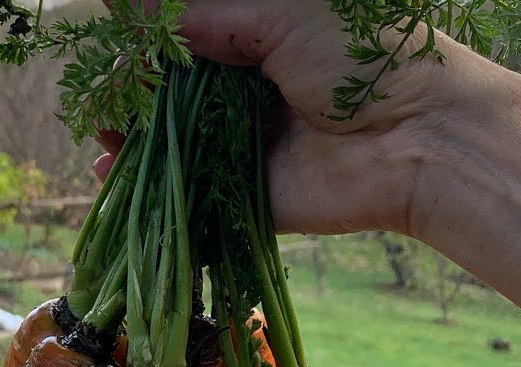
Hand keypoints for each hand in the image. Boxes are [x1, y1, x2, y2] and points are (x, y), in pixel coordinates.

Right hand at [94, 0, 505, 235]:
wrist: (420, 138)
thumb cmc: (362, 57)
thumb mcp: (278, 13)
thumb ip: (203, 15)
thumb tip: (133, 9)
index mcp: (259, 39)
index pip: (185, 38)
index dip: (145, 43)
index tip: (109, 42)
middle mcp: (247, 92)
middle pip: (171, 93)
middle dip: (130, 92)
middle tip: (101, 93)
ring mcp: (244, 145)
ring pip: (171, 143)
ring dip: (129, 137)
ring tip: (100, 131)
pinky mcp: (248, 195)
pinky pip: (189, 192)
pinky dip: (148, 186)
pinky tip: (108, 172)